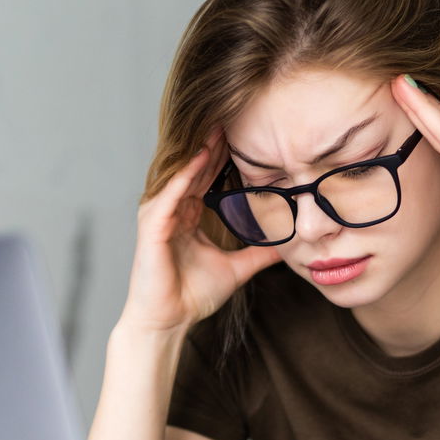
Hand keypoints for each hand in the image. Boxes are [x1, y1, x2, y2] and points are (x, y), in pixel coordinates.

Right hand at [121, 132, 283, 332]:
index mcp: (189, 217)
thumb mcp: (237, 269)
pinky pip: (170, 195)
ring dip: (198, 153)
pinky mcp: (152, 228)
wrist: (168, 321)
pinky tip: (198, 160)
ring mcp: (160, 217)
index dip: (224, 157)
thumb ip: (259, 255)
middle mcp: (173, 212)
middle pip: (195, 170)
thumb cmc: (192, 296)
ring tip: (216, 129)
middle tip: (231, 117)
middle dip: (213, 145)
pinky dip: (184, 177)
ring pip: (182, 177)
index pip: (207, 178)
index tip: (245, 136)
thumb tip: (288, 248)